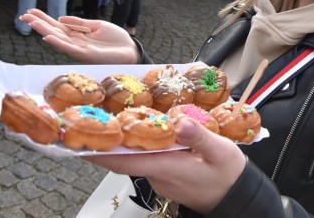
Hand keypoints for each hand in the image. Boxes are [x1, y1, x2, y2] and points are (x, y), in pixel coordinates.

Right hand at [19, 8, 138, 63]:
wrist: (130, 50)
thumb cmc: (115, 40)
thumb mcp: (97, 26)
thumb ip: (80, 23)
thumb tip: (61, 19)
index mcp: (78, 35)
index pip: (57, 26)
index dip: (44, 19)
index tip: (31, 11)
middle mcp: (76, 43)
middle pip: (53, 32)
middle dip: (39, 24)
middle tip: (23, 15)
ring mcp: (80, 49)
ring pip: (58, 39)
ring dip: (44, 31)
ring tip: (31, 23)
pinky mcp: (87, 55)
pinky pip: (70, 48)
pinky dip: (58, 43)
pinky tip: (47, 37)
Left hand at [86, 118, 246, 214]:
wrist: (236, 197)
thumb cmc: (228, 175)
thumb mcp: (220, 152)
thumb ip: (199, 136)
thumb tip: (179, 122)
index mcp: (166, 167)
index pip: (124, 161)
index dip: (99, 153)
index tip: (76, 144)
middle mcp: (157, 174)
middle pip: (124, 158)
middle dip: (104, 142)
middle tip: (87, 120)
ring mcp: (161, 176)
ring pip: (135, 157)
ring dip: (122, 141)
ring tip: (110, 116)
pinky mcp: (167, 174)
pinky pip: (147, 158)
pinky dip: (139, 144)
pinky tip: (142, 128)